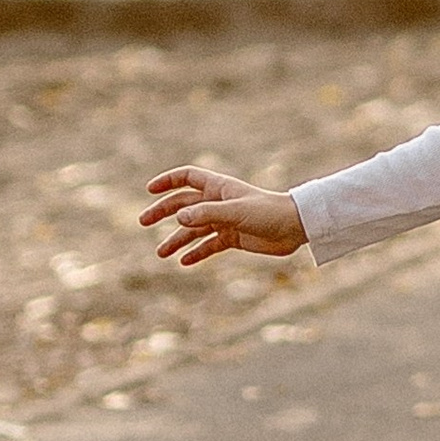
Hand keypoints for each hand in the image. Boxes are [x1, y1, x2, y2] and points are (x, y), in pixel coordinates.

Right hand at [140, 170, 306, 266]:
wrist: (296, 228)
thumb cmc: (269, 212)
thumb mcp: (235, 212)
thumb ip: (207, 213)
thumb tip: (179, 216)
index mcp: (219, 188)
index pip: (188, 178)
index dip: (168, 181)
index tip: (150, 190)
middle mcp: (220, 203)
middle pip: (185, 204)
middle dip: (164, 212)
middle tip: (143, 222)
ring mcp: (226, 221)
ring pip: (194, 229)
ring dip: (177, 239)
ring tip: (160, 253)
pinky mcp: (234, 238)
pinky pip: (210, 245)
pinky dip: (197, 253)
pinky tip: (184, 262)